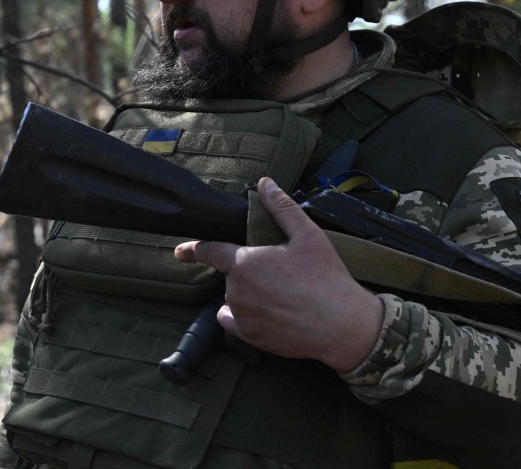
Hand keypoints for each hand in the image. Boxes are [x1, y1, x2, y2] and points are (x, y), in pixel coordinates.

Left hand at [174, 177, 383, 371]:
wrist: (341, 324)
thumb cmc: (325, 277)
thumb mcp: (308, 235)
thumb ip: (282, 208)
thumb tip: (264, 183)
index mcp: (246, 262)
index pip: (211, 251)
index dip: (194, 249)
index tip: (180, 251)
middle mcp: (236, 291)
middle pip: (233, 276)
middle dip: (250, 271)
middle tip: (283, 273)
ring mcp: (242, 316)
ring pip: (236, 298)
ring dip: (250, 293)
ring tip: (283, 294)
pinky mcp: (250, 337)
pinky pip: (235, 321)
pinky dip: (244, 316)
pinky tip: (268, 313)